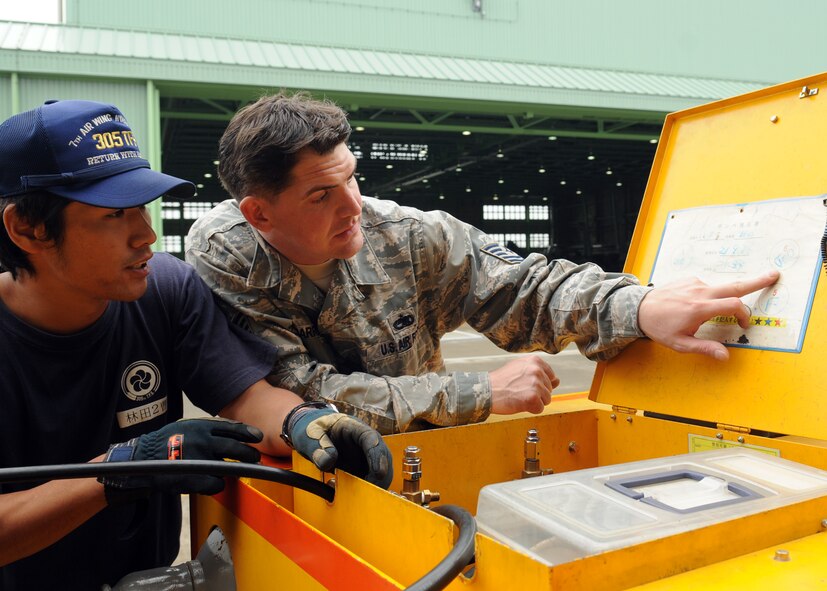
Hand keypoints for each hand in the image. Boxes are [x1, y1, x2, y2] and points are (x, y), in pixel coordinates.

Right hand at [100, 418, 262, 502]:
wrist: (141, 460)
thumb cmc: (166, 442)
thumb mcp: (186, 426)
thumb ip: (209, 428)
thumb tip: (235, 431)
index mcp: (201, 427)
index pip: (232, 429)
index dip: (248, 433)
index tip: (258, 437)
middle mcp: (201, 442)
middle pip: (235, 449)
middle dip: (249, 455)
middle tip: (254, 458)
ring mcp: (198, 461)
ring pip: (227, 468)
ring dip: (229, 471)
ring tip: (226, 471)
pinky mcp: (192, 479)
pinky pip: (217, 484)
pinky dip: (217, 484)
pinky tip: (212, 482)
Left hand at [287, 407, 392, 488]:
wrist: (311, 434)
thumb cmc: (312, 429)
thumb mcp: (310, 434)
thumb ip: (317, 446)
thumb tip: (328, 462)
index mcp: (354, 427)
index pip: (371, 439)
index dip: (377, 455)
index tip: (378, 472)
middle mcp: (364, 442)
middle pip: (383, 457)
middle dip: (381, 476)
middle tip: (368, 492)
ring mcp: (364, 456)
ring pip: (380, 472)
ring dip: (373, 485)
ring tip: (353, 494)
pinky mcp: (360, 469)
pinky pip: (368, 481)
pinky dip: (361, 491)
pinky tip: (342, 492)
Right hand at [489, 356, 558, 414]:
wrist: (486, 390)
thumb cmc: (500, 381)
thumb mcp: (520, 369)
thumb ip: (540, 373)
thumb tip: (557, 381)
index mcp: (535, 361)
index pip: (550, 376)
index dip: (539, 384)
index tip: (526, 385)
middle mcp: (537, 370)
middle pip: (549, 389)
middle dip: (536, 393)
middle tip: (519, 391)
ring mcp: (536, 384)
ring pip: (546, 400)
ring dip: (534, 402)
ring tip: (519, 396)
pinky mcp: (533, 397)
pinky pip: (540, 409)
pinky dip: (530, 409)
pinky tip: (519, 403)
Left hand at [637, 270, 779, 359]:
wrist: (638, 308)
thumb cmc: (659, 327)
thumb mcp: (680, 343)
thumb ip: (704, 348)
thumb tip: (725, 357)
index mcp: (700, 308)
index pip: (733, 305)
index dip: (744, 315)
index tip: (743, 325)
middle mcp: (700, 292)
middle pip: (734, 285)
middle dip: (756, 281)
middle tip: (774, 275)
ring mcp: (694, 283)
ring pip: (719, 288)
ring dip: (726, 297)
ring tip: (708, 312)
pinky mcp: (689, 279)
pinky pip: (706, 288)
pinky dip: (708, 296)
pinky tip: (691, 307)